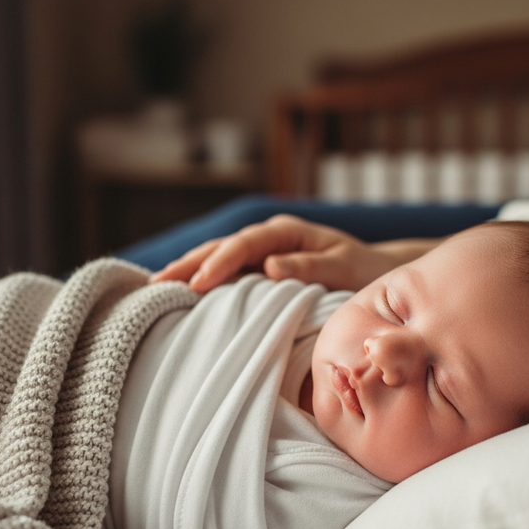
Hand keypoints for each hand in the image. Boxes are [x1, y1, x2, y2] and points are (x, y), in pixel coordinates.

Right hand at [151, 214, 432, 292]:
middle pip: (220, 247)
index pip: (245, 244)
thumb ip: (311, 265)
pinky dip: (201, 281)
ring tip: (154, 288)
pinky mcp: (258, 270)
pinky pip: (224, 273)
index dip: (219, 263)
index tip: (197, 283)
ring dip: (186, 271)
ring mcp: (261, 253)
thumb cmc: (363, 272)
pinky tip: (178, 295)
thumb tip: (270, 266)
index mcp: (286, 233)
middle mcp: (269, 238)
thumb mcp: (345, 268)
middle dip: (188, 264)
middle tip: (156, 284)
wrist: (374, 274)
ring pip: (215, 258)